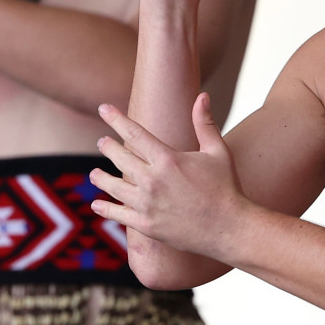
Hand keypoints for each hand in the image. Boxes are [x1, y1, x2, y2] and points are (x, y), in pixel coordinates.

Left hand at [89, 95, 246, 258]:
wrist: (230, 229)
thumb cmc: (226, 188)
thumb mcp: (218, 152)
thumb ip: (204, 123)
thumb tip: (202, 95)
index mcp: (168, 159)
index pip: (134, 132)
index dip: (116, 118)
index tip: (103, 108)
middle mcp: (152, 180)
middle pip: (120, 157)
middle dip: (108, 147)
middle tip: (102, 142)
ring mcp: (147, 204)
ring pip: (113, 186)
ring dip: (100, 178)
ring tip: (94, 174)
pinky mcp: (146, 225)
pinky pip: (118, 214)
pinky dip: (104, 209)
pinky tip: (97, 205)